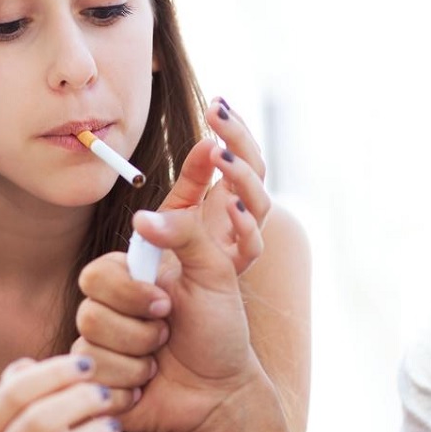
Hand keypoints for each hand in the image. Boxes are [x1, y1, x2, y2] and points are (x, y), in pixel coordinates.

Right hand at [77, 206, 264, 431]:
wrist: (222, 391)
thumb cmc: (220, 330)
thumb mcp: (215, 273)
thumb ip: (186, 233)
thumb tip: (141, 216)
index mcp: (128, 280)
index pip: (96, 275)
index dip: (130, 293)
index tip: (167, 305)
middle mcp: (108, 311)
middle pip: (89, 314)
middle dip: (139, 331)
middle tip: (167, 333)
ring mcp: (99, 350)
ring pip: (90, 351)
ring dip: (138, 360)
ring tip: (159, 361)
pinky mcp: (97, 385)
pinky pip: (94, 384)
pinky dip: (130, 387)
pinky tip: (147, 387)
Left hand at [157, 97, 269, 273]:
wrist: (178, 329)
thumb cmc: (172, 265)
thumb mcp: (177, 214)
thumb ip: (190, 183)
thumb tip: (204, 143)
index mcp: (226, 198)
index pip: (239, 156)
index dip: (233, 129)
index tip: (218, 103)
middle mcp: (239, 218)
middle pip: (254, 171)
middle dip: (238, 139)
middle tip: (215, 113)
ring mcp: (240, 242)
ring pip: (258, 203)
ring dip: (241, 176)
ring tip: (219, 154)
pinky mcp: (235, 271)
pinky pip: (249, 247)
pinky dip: (244, 226)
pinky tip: (231, 207)